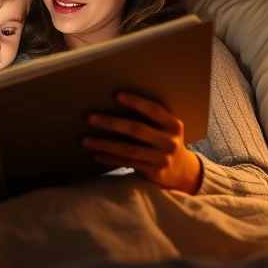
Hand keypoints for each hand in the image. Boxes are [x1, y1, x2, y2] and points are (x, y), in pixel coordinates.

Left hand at [83, 92, 202, 193]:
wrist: (182, 172)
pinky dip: (110, 159)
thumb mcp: (166, 129)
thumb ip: (151, 119)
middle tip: (90, 118)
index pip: (154, 110)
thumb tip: (114, 102)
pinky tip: (95, 155)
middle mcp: (169, 141)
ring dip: (105, 144)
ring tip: (85, 140)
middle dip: (111, 123)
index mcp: (173, 125)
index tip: (116, 95)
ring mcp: (161, 158)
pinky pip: (127, 163)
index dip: (136, 102)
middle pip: (137, 129)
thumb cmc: (164, 142)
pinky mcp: (153, 172)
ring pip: (128, 149)